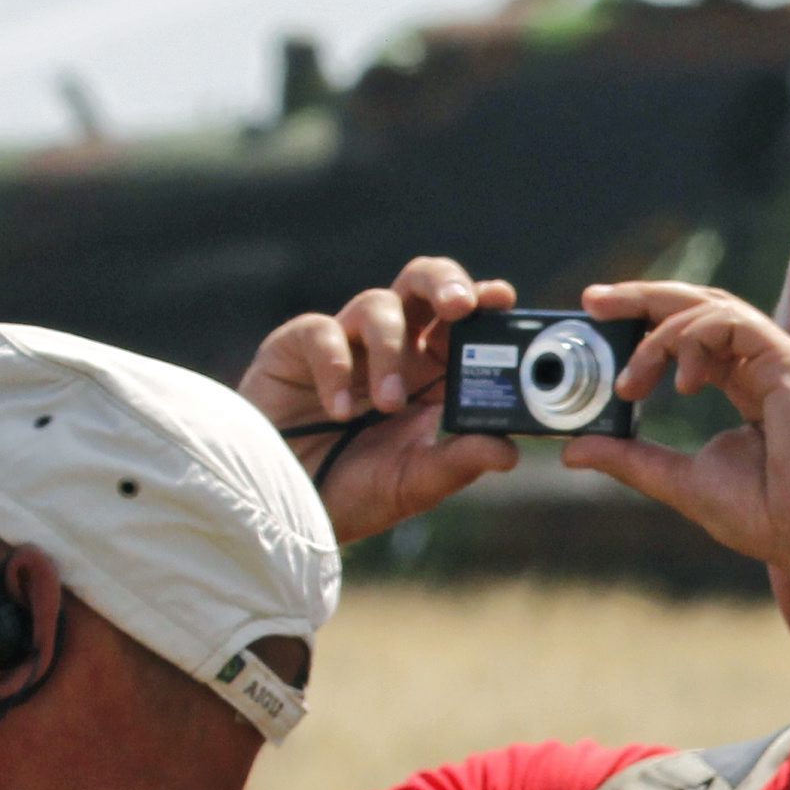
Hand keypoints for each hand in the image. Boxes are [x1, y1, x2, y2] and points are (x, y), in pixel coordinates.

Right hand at [240, 257, 519, 543]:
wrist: (280, 505)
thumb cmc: (351, 490)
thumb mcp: (413, 484)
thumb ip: (458, 464)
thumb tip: (509, 451)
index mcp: (431, 374)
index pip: (463, 324)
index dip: (484, 303)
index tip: (503, 299)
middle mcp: (392, 350)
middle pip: (422, 286)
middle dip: (445, 283)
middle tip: (461, 306)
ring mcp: (345, 344)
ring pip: (378, 303)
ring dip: (390, 352)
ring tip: (388, 405)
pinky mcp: (295, 348)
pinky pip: (322, 330)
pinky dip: (336, 366)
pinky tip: (338, 410)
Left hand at [560, 282, 789, 604]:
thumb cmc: (769, 517)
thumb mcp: (681, 481)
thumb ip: (632, 459)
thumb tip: (574, 449)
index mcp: (749, 385)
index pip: (695, 334)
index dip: (647, 320)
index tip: (597, 319)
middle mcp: (769, 365)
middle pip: (702, 306)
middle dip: (643, 298)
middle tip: (592, 301)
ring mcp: (785, 361)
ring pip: (714, 310)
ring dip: (661, 335)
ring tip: (631, 382)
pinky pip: (733, 324)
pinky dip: (696, 342)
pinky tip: (680, 382)